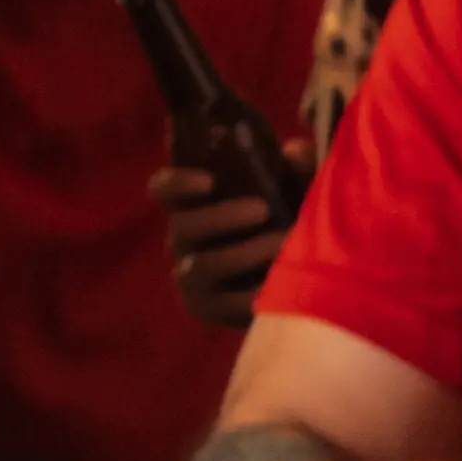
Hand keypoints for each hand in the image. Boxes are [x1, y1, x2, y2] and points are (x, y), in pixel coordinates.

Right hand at [155, 150, 300, 327]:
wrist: (298, 284)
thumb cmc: (286, 222)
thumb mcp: (292, 191)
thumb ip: (295, 170)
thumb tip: (295, 151)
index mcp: (194, 204)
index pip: (164, 189)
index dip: (176, 183)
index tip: (208, 180)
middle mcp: (185, 239)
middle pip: (182, 226)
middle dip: (220, 217)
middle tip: (262, 209)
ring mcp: (192, 277)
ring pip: (202, 264)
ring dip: (243, 252)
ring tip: (282, 244)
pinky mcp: (208, 309)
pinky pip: (224, 303)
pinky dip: (254, 293)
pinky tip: (280, 282)